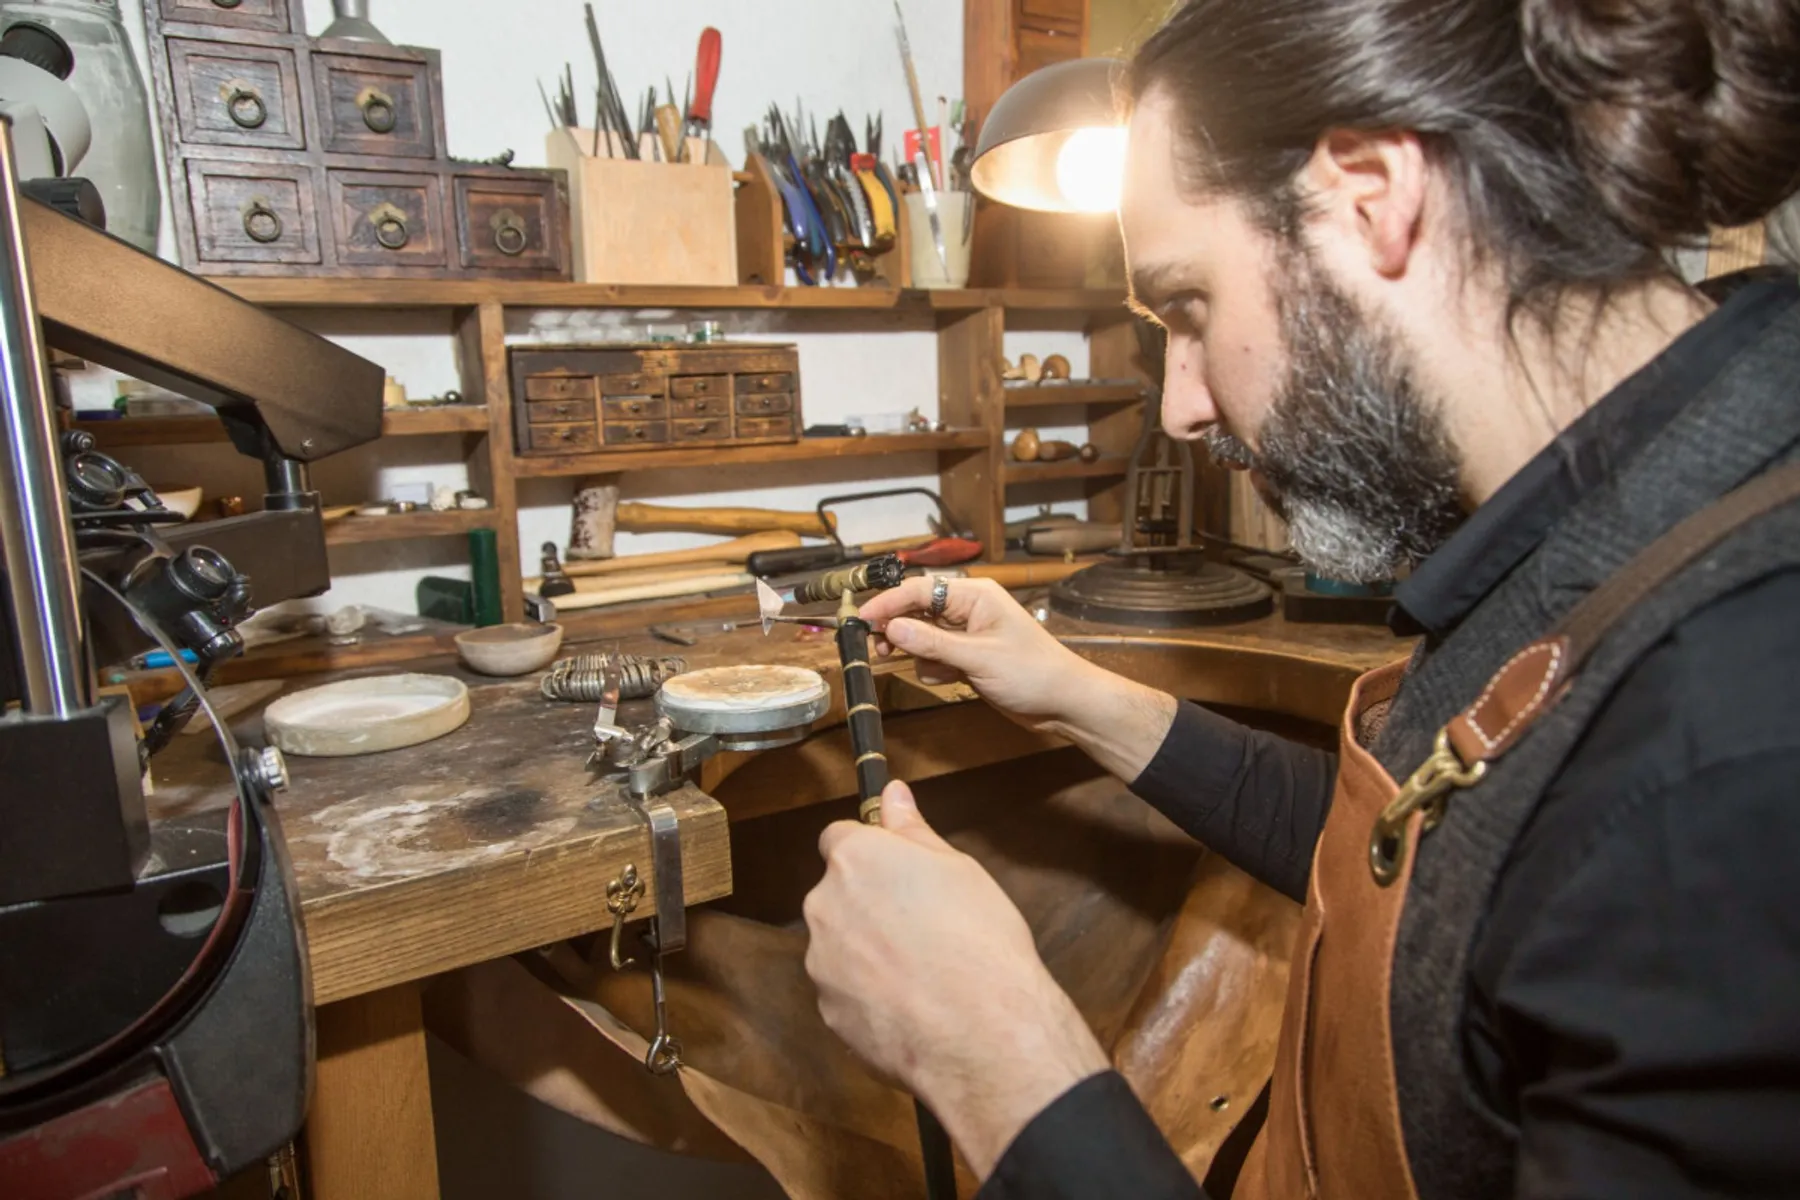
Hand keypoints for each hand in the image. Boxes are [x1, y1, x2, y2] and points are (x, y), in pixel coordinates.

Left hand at [803, 779, 1109, 1177]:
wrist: (979, 1030)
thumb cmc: (978, 939)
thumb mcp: (959, 869)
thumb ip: (913, 831)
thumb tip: (893, 794)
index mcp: (856, 860)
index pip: (839, 838)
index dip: (871, 854)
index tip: (899, 872)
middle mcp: (824, 905)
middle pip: (836, 894)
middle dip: (867, 905)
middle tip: (921, 925)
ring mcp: (821, 962)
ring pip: (839, 946)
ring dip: (866, 952)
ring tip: (921, 973)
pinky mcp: (827, 1011)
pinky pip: (846, 992)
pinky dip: (869, 996)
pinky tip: (912, 1006)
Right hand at [858, 576, 1099, 728]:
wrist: (1063, 703)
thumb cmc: (1030, 672)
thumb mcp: (978, 657)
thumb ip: (932, 642)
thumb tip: (891, 627)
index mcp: (974, 595)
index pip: (919, 590)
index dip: (888, 603)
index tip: (861, 620)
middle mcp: (968, 609)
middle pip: (917, 611)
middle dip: (899, 631)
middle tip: (879, 650)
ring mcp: (968, 634)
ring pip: (923, 637)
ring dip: (920, 655)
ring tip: (934, 670)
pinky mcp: (968, 657)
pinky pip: (935, 657)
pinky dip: (935, 669)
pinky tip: (952, 680)